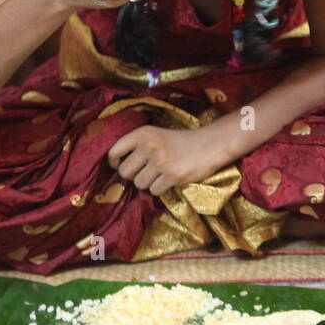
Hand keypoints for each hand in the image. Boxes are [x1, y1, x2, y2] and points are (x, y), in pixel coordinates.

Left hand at [107, 124, 233, 195]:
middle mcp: (149, 145)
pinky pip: (154, 191)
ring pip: (139, 184)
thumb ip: (138, 146)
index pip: (114, 151)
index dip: (114, 163)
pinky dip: (161, 189)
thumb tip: (117, 167)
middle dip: (134, 176)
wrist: (211, 144)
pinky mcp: (172, 175)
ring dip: (149, 183)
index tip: (120, 166)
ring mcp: (160, 161)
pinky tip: (170, 180)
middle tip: (147, 172)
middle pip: (125, 172)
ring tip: (162, 174)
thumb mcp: (157, 134)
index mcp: (143, 133)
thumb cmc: (181, 141)